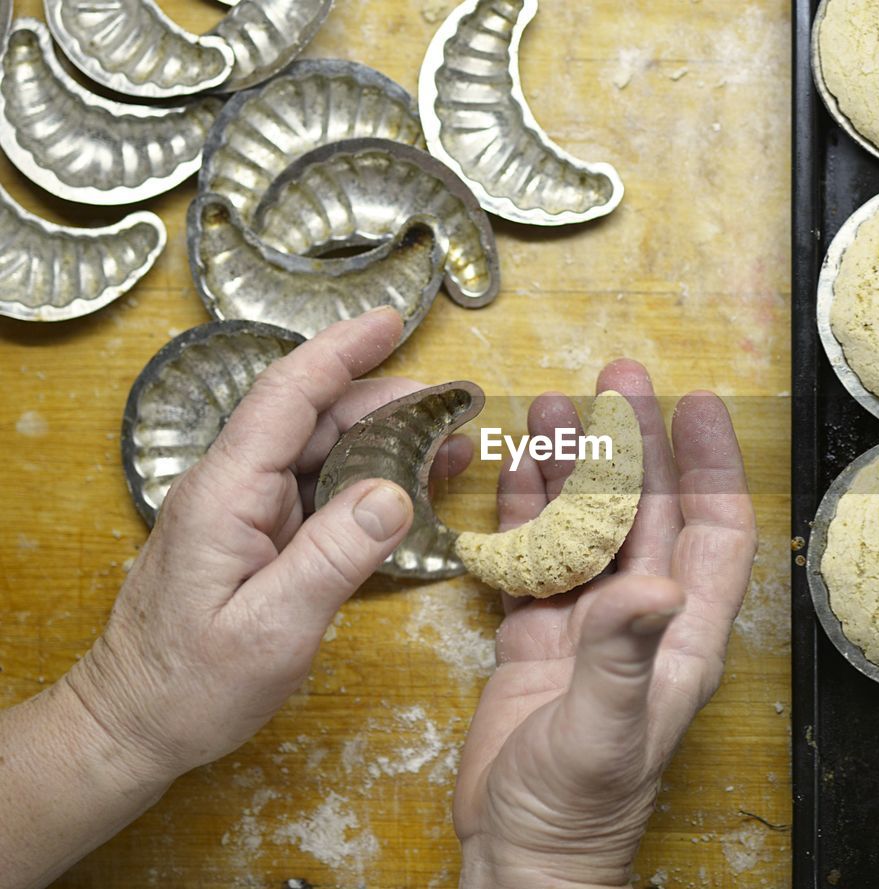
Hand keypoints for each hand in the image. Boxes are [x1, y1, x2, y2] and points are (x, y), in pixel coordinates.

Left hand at [62, 308, 469, 784]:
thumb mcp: (270, 630)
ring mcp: (243, 511)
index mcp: (227, 494)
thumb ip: (332, 558)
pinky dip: (367, 482)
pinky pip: (317, 491)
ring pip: (320, 452)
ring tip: (448, 446)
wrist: (132, 723)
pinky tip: (406, 491)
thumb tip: (394, 495)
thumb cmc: (190, 685)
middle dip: (387, 402)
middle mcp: (233, 488)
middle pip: (314, 419)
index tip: (390, 322)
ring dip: (384, 442)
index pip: (287, 398)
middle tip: (456, 409)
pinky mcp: (255, 536)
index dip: (340, 352)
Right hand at [453, 360, 756, 888]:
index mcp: (680, 634)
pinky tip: (512, 473)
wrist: (521, 854)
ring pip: (586, 525)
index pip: (714, 531)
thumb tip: (656, 581)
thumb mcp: (605, 728)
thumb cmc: (579, 806)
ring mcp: (586, 625)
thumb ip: (626, 652)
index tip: (698, 405)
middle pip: (646, 510)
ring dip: (574, 468)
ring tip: (553, 408)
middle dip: (635, 444)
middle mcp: (640, 618)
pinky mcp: (537, 638)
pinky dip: (522, 515)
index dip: (713, 467)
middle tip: (616, 380)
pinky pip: (533, 558)